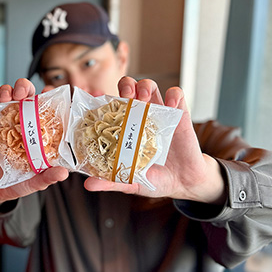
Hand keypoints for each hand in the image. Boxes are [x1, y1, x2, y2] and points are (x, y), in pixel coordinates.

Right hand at [0, 79, 68, 205]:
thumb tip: (63, 173)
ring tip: (5, 97)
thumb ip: (46, 177)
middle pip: (24, 96)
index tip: (47, 92)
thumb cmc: (13, 184)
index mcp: (34, 132)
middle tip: (22, 94)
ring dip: (5, 91)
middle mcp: (19, 122)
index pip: (44, 108)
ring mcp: (1, 122)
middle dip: (24, 87)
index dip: (48, 97)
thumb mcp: (32, 182)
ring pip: (4, 96)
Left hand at [84, 77, 225, 204]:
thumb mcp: (130, 182)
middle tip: (126, 97)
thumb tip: (88, 185)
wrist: (182, 183)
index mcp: (125, 129)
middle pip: (130, 90)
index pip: (112, 107)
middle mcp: (140, 118)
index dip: (105, 101)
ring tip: (144, 98)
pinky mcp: (179, 114)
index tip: (103, 105)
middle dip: (126, 86)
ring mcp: (159, 114)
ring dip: (145, 86)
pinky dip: (173, 95)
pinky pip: (176, 95)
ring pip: (150, 87)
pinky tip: (170, 105)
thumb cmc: (154, 180)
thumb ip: (110, 181)